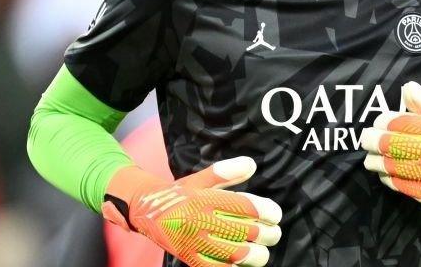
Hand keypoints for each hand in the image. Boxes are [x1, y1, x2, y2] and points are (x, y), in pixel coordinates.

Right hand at [102, 156, 281, 266]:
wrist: (144, 211)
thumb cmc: (179, 194)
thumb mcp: (200, 179)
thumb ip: (225, 172)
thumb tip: (252, 164)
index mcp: (206, 199)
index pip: (245, 206)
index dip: (266, 212)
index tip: (275, 215)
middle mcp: (200, 221)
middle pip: (244, 231)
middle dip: (266, 235)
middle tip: (274, 233)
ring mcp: (194, 242)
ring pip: (233, 254)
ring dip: (254, 255)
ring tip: (262, 251)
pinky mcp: (188, 258)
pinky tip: (242, 263)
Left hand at [361, 82, 420, 204]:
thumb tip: (408, 86)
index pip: (402, 123)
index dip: (384, 121)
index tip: (378, 122)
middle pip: (392, 144)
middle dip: (373, 140)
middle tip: (366, 138)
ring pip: (390, 165)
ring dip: (375, 159)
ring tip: (371, 155)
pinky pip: (395, 183)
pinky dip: (384, 175)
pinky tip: (383, 170)